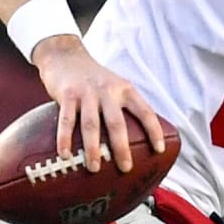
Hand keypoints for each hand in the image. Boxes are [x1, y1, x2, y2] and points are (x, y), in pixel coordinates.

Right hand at [32, 35, 166, 172]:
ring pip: (91, 124)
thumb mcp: (114, 85)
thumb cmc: (93, 78)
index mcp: (125, 89)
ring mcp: (86, 92)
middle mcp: (108, 90)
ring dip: (93, 148)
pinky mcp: (67, 94)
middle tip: (125, 168)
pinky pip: (66, 120)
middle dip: (122, 148)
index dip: (154, 130)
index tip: (159, 150)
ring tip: (94, 168)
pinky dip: (65, 139)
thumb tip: (137, 140)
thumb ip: (123, 106)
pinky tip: (65, 155)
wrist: (65, 55)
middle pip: (117, 123)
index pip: (145, 111)